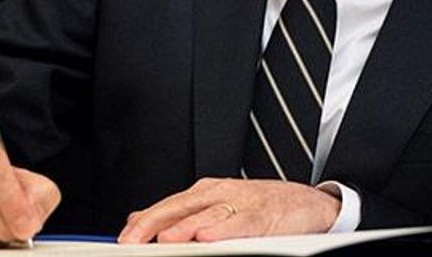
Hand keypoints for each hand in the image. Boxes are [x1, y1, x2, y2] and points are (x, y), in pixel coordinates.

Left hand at [118, 178, 340, 243]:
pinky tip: (209, 238)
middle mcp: (221, 193)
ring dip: (185, 228)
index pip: (168, 206)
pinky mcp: (264, 215)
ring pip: (208, 215)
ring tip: (165, 240)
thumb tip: (139, 218)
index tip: (124, 238)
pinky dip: (225, 230)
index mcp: (206, 192)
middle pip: (181, 207)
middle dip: (155, 224)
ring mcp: (243, 202)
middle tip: (133, 240)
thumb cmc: (262, 207)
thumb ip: (180, 214)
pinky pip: (242, 223)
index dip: (145, 221)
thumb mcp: (216, 207)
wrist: (308, 203)